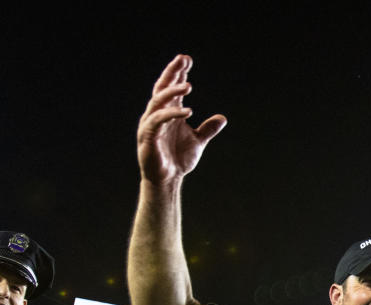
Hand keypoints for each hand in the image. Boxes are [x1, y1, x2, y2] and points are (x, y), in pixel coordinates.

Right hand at [137, 54, 226, 184]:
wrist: (167, 180)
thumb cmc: (178, 159)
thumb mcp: (198, 141)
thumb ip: (208, 129)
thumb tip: (222, 118)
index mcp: (168, 113)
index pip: (171, 88)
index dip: (178, 73)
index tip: (187, 60)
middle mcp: (157, 114)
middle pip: (162, 88)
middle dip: (172, 73)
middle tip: (183, 59)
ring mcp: (151, 124)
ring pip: (158, 101)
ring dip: (172, 92)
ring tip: (188, 85)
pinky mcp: (148, 136)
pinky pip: (158, 120)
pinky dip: (172, 114)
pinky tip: (187, 111)